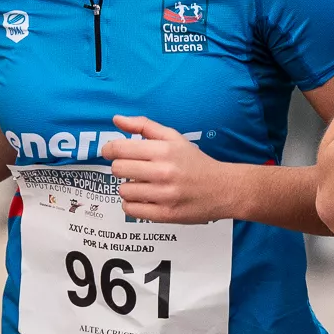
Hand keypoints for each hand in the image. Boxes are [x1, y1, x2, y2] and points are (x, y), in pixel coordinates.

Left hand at [106, 116, 239, 223]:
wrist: (224, 189)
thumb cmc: (195, 163)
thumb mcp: (173, 138)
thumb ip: (144, 126)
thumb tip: (116, 119)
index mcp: (164, 150)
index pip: (120, 149)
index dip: (109, 150)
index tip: (111, 152)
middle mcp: (164, 172)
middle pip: (118, 169)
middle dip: (121, 168)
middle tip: (132, 169)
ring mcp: (164, 195)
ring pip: (123, 191)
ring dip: (129, 188)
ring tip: (143, 185)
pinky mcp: (165, 215)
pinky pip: (131, 210)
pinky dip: (133, 204)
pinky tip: (145, 198)